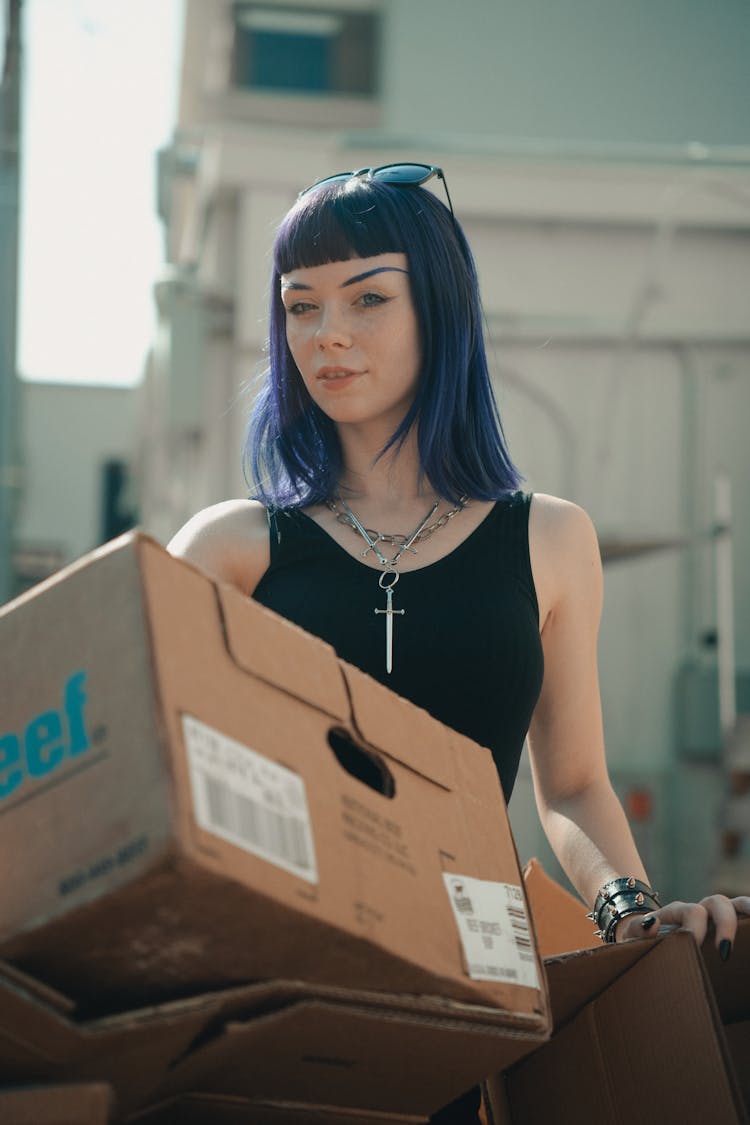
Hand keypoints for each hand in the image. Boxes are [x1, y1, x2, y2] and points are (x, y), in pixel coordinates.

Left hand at [616, 894, 749, 956]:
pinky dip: (749, 918)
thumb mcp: (633, 939)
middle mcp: (700, 909)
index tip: (695, 945)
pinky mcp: (726, 928)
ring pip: (736, 904)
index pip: (690, 911)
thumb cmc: (642, 943)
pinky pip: (743, 918)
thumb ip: (638, 932)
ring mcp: (716, 917)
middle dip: (725, 924)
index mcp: (677, 912)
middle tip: (725, 951)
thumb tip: (651, 924)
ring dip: (748, 909)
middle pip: (717, 902)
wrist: (648, 943)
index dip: (695, 927)